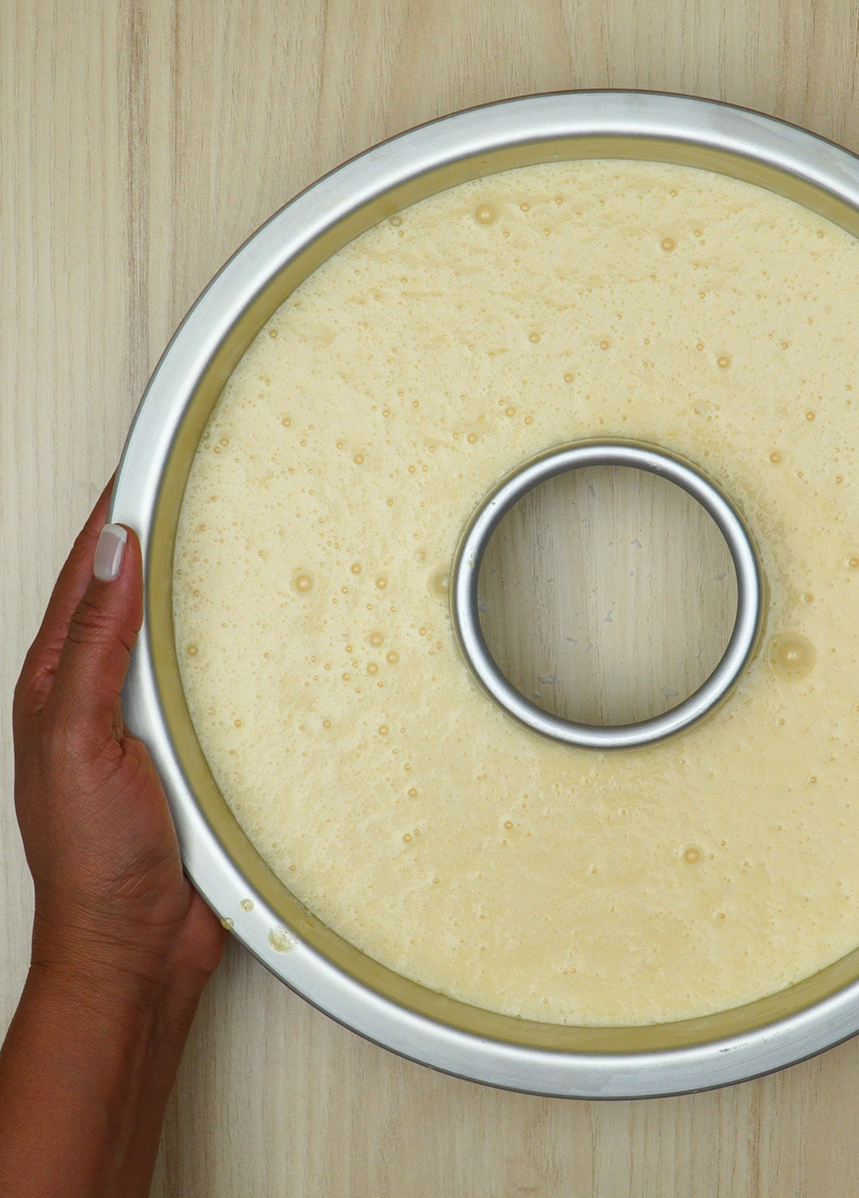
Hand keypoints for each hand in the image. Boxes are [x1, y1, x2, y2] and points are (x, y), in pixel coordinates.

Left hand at [2, 481, 223, 1197]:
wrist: (135, 943)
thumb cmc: (94, 859)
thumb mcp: (77, 742)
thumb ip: (93, 650)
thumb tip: (113, 560)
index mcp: (57, 684)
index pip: (88, 575)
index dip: (113, 515)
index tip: (144, 463)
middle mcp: (100, 694)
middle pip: (129, 593)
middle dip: (154, 536)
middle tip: (190, 483)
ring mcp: (146, 720)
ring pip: (174, 633)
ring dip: (195, 586)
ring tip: (226, 538)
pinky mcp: (191, 747)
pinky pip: (211, 677)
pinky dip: (227, 643)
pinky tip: (253, 632)